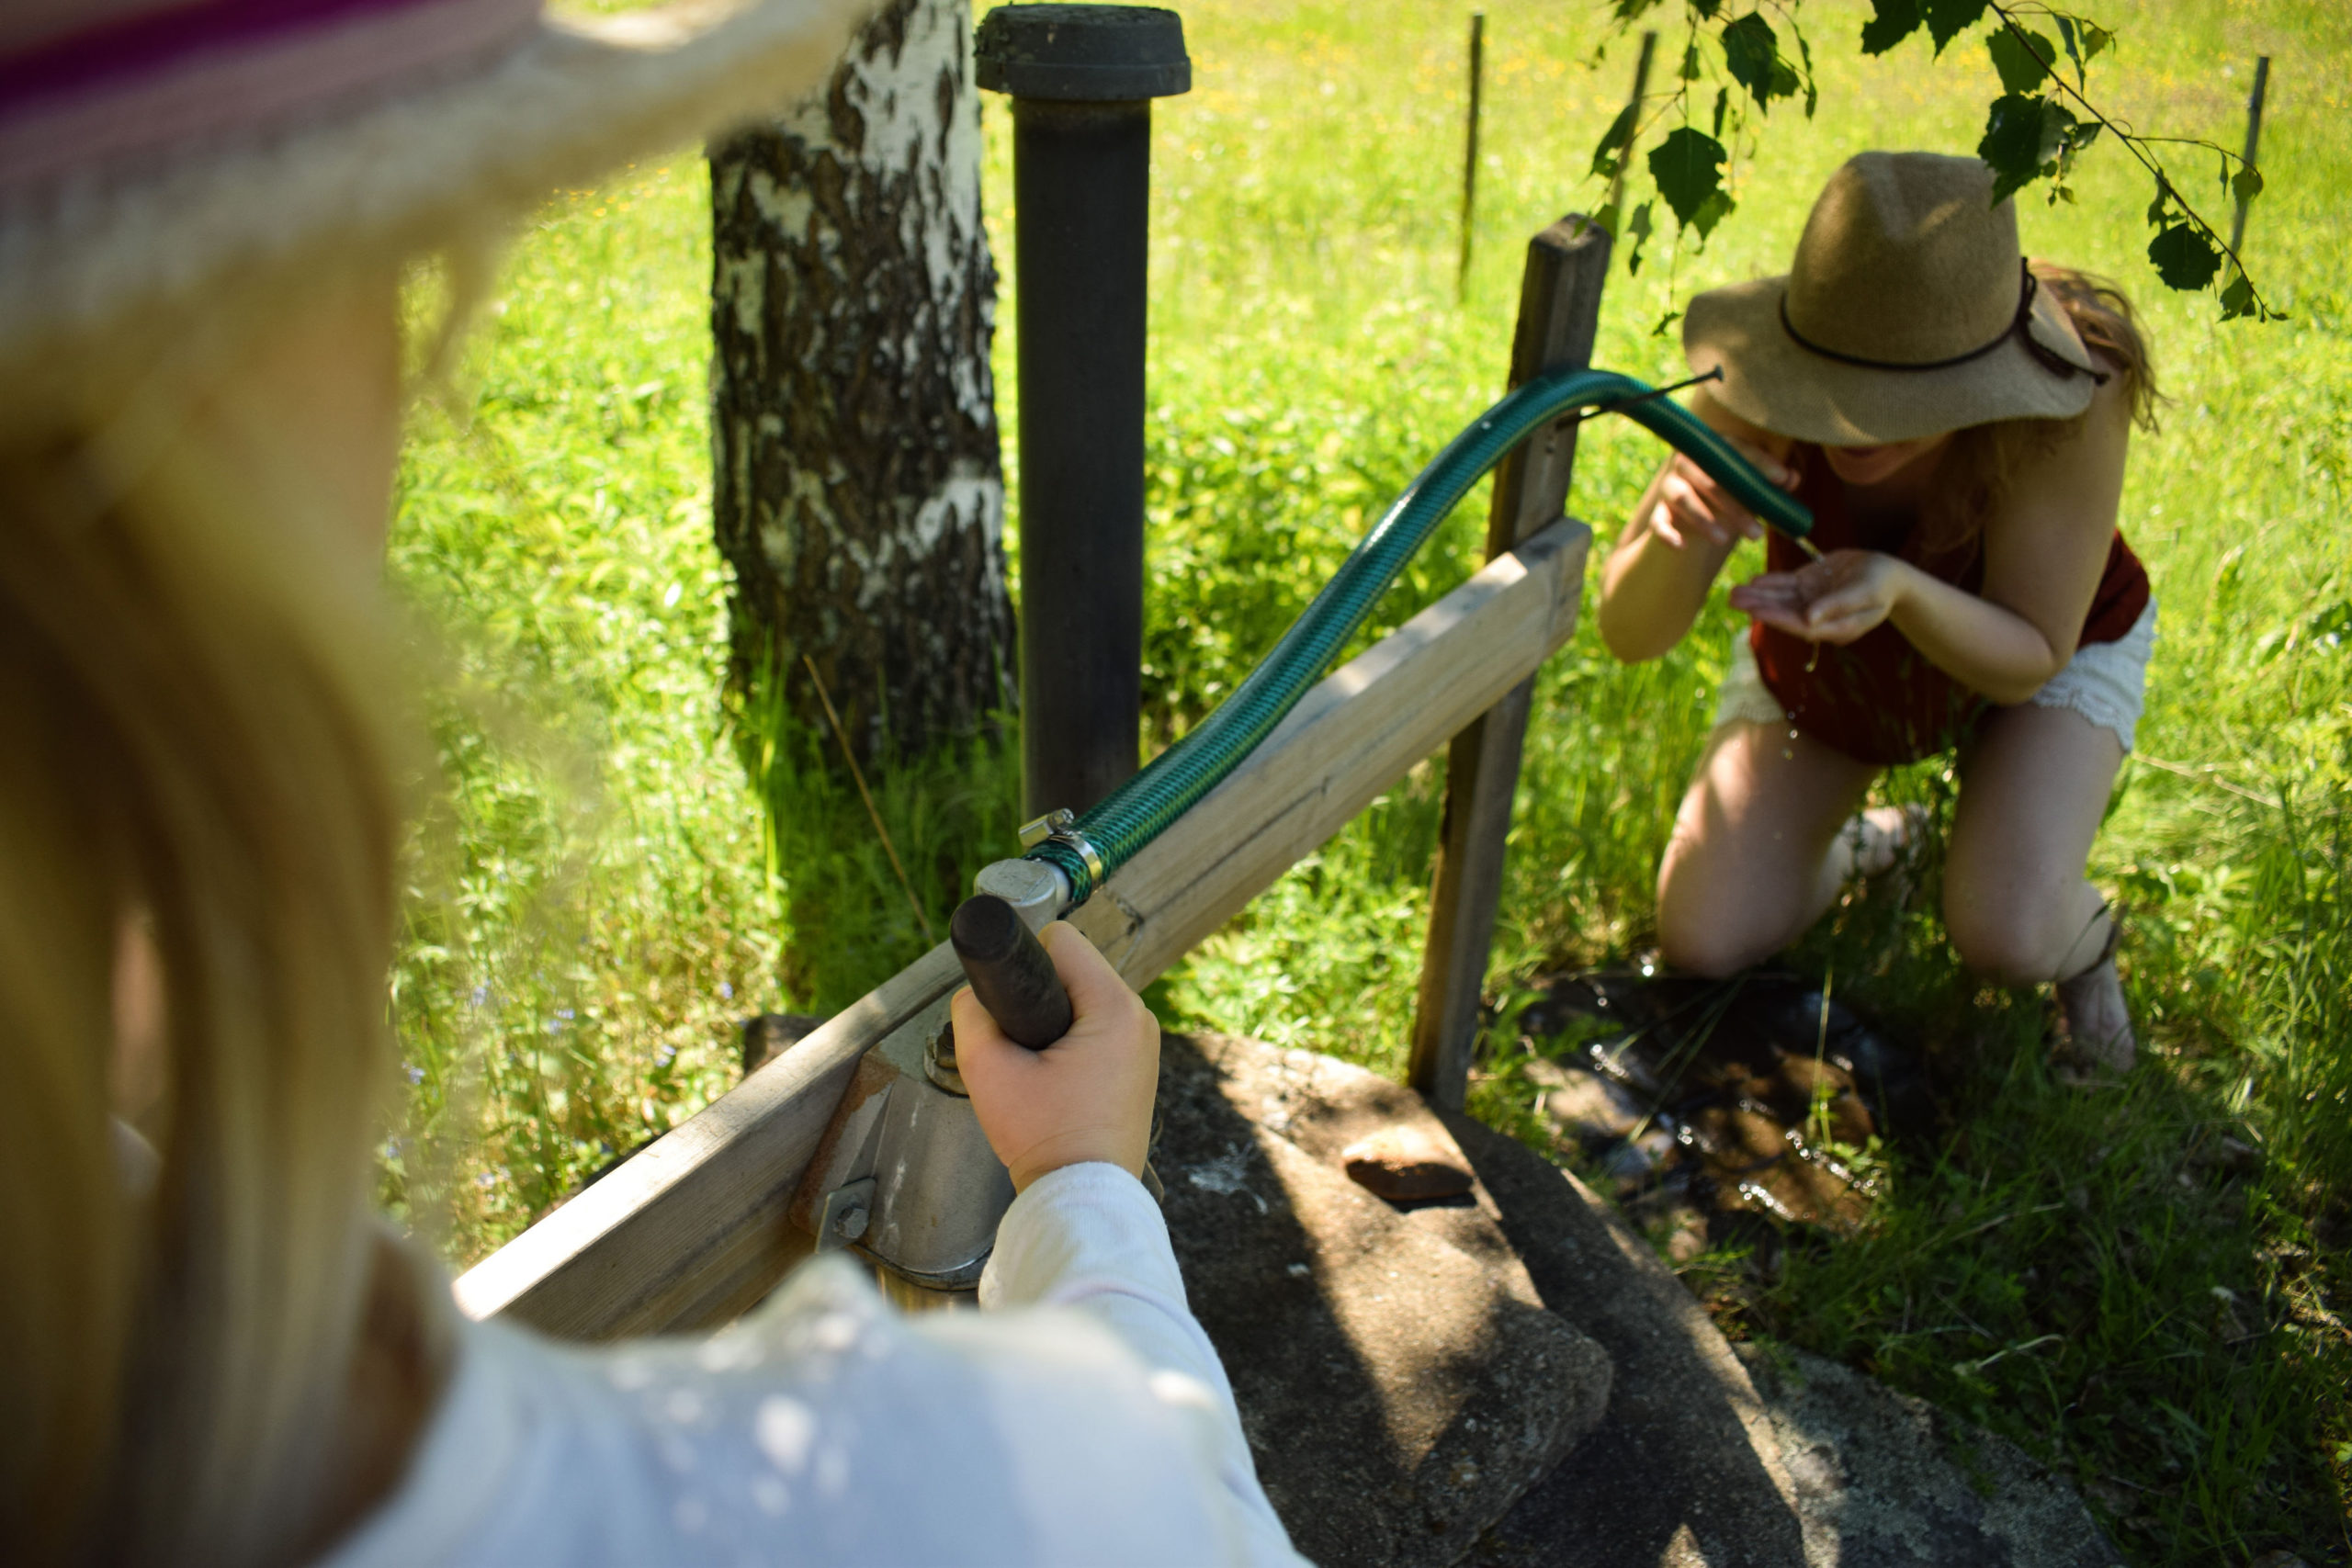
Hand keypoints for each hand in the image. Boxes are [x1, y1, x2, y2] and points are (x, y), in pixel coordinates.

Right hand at [953, 923, 1158, 1192]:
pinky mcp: (1137, 1066)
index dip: (1022, 963)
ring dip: (1053, 1020)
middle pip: (1074, 970)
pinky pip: (1097, 1028)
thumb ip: (970, 1016)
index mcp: (1114, 1007)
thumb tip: (973, 996)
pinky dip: (1071, 1040)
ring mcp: (1143, 1043)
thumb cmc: (1044, 1139)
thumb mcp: (987, 1070)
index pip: (1062, 941)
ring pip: (1084, 999)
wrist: (1082, 1198)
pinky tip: (1052, 1076)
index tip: (1006, 1000)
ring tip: (1034, 1065)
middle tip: (1019, 1045)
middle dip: (1037, 996)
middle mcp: (1139, 1017)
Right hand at [1644, 436, 1797, 551]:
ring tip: (1724, 540)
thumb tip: (1792, 478)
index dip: (1761, 463)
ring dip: (1703, 520)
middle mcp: (1688, 462)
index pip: (1737, 450)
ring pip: (1683, 499)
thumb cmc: (1733, 491)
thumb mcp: (1753, 485)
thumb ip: (1772, 481)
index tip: (1782, 479)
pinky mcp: (1659, 511)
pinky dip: (1667, 534)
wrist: (1697, 508)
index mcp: (1713, 449)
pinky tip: (1681, 546)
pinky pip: (1658, 522)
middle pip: (1710, 480)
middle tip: (1758, 533)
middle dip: (1736, 507)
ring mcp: (1670, 487)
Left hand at [1728, 549, 1912, 643]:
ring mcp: (1812, 601)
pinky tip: (1753, 582)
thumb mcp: (1865, 594)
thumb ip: (1837, 606)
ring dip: (1758, 596)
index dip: (1777, 618)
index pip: (1799, 625)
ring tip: (1734, 593)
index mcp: (1833, 626)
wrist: (1890, 574)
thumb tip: (1808, 620)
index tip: (1756, 611)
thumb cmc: (1882, 585)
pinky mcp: (1810, 586)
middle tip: (1733, 600)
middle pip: (1784, 613)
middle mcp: (1818, 617)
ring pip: (1781, 600)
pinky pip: (1787, 586)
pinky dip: (1770, 584)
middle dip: (1759, 607)